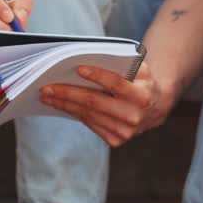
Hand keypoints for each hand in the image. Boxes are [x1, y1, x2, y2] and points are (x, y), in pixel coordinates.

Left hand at [38, 60, 170, 145]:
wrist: (155, 106)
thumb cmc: (141, 81)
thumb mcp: (140, 68)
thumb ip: (122, 64)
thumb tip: (88, 62)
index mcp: (142, 95)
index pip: (116, 83)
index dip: (98, 75)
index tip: (78, 68)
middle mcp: (133, 116)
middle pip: (94, 102)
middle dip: (67, 93)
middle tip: (46, 87)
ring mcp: (125, 131)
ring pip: (88, 115)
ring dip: (64, 104)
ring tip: (47, 95)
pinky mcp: (116, 140)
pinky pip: (89, 123)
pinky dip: (73, 113)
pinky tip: (60, 104)